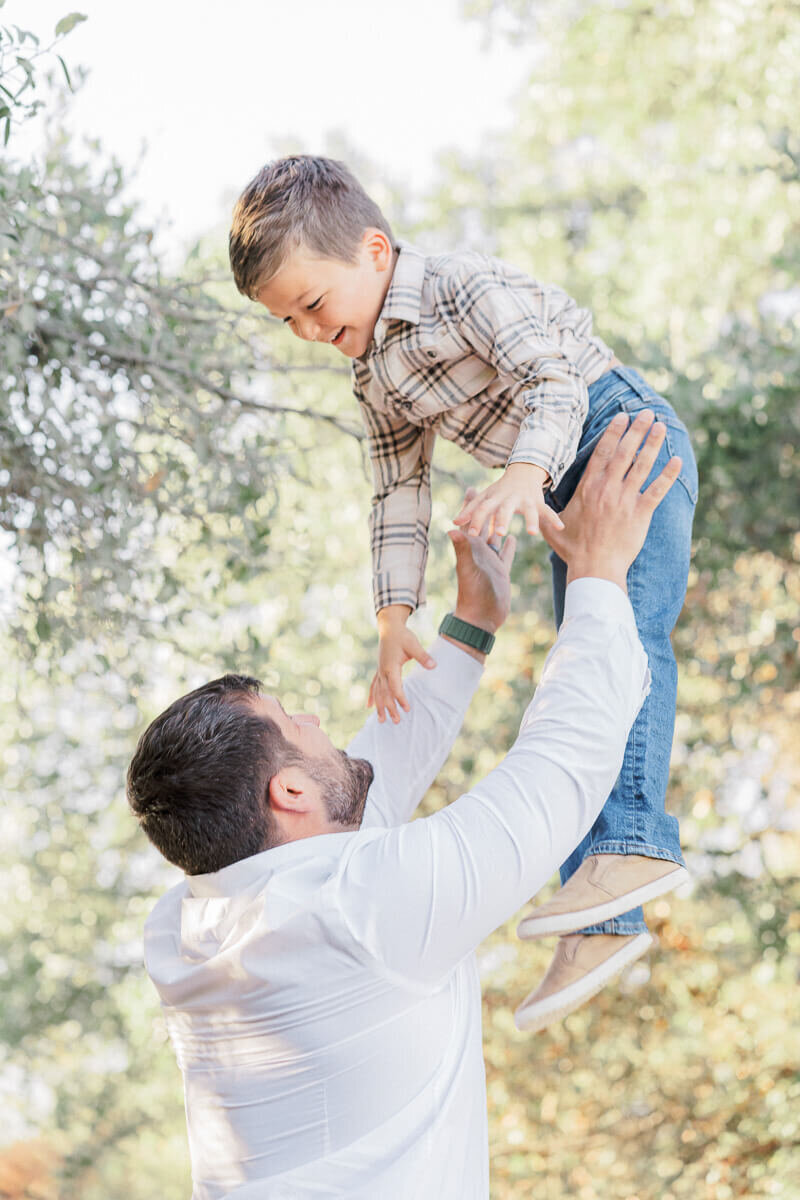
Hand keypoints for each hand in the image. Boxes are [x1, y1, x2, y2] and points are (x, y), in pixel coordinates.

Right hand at [369, 609, 435, 724]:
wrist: (389, 628)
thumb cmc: (402, 636)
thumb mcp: (414, 644)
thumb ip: (423, 656)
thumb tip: (434, 666)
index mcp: (390, 666)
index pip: (395, 687)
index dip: (400, 699)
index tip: (407, 708)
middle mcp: (382, 671)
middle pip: (385, 693)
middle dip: (390, 708)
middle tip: (397, 721)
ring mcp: (379, 671)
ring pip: (378, 692)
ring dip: (380, 707)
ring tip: (382, 721)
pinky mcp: (379, 670)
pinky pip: (374, 686)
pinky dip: (372, 697)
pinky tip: (369, 706)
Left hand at [447, 488, 516, 634]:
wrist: (481, 619)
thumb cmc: (473, 595)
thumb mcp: (469, 569)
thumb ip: (462, 549)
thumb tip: (451, 529)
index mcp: (471, 548)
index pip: (470, 522)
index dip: (470, 505)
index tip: (472, 487)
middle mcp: (479, 552)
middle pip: (482, 526)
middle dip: (486, 510)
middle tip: (492, 492)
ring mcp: (490, 562)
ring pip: (495, 538)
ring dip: (498, 525)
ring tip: (505, 510)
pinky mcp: (501, 571)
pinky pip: (506, 554)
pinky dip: (509, 545)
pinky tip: (514, 536)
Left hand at [453, 462, 563, 537]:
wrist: (523, 472)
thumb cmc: (500, 490)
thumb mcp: (485, 498)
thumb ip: (471, 511)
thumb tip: (453, 522)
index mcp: (493, 498)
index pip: (482, 509)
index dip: (477, 520)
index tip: (471, 534)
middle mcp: (509, 499)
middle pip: (504, 510)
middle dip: (502, 520)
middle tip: (499, 533)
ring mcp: (525, 500)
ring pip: (529, 511)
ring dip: (531, 521)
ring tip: (532, 533)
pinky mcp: (538, 503)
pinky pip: (547, 512)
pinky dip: (554, 519)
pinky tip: (560, 528)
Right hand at [540, 410, 681, 589]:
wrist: (594, 567)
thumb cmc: (573, 550)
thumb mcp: (552, 527)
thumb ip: (545, 514)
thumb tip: (534, 509)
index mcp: (588, 488)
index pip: (602, 453)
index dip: (613, 433)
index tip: (622, 417)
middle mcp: (607, 489)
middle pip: (624, 452)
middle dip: (636, 430)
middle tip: (646, 413)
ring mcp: (625, 500)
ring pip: (641, 465)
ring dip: (652, 444)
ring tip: (660, 426)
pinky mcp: (640, 513)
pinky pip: (657, 490)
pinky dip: (668, 475)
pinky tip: (678, 461)